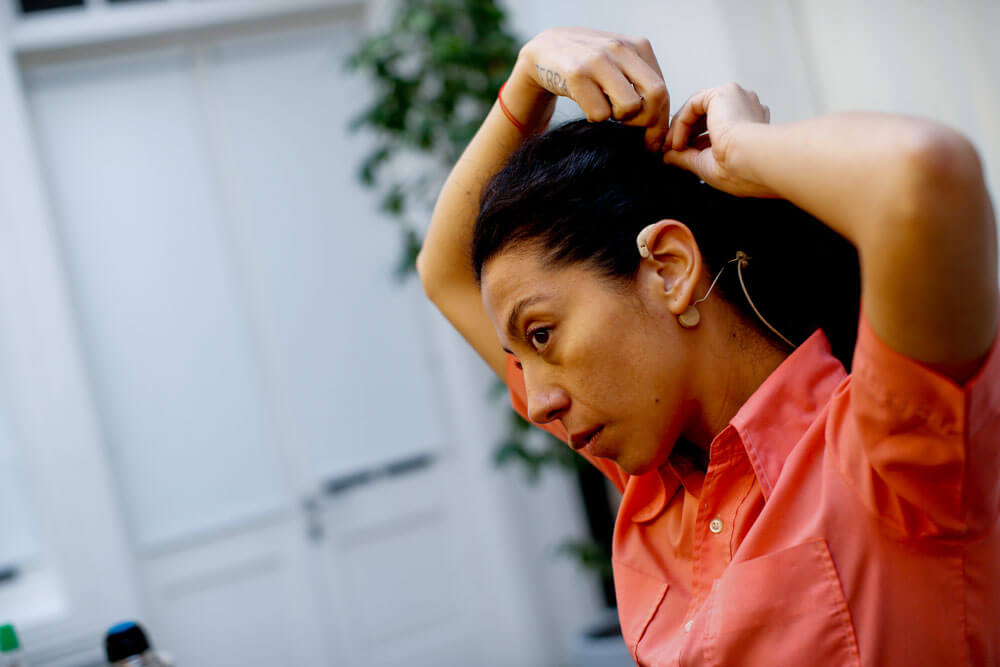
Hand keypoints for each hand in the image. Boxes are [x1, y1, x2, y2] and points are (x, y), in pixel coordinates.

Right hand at [515, 28, 670, 149]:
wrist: (546, 51)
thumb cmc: (589, 66)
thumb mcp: (619, 65)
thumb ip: (642, 85)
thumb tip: (660, 129)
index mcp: (638, 45)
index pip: (663, 90)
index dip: (660, 122)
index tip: (651, 141)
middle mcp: (621, 49)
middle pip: (656, 96)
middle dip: (645, 122)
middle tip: (628, 127)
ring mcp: (598, 60)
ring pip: (630, 107)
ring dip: (617, 118)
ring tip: (605, 108)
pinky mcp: (576, 75)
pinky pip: (599, 114)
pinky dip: (594, 117)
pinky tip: (586, 103)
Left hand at [663, 82, 774, 196]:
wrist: (752, 163)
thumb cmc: (740, 170)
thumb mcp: (707, 164)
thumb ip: (686, 157)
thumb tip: (667, 157)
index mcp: (751, 125)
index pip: (716, 127)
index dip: (694, 141)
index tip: (678, 155)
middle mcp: (746, 108)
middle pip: (705, 115)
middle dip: (685, 134)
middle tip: (670, 150)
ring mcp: (737, 97)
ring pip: (698, 109)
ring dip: (680, 129)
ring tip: (671, 148)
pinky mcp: (723, 93)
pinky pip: (694, 105)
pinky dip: (681, 124)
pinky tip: (677, 142)